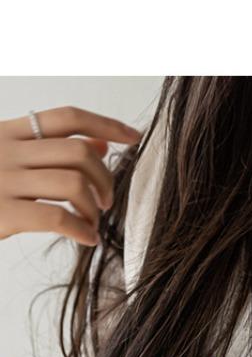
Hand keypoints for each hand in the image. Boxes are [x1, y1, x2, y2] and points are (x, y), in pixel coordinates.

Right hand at [0, 106, 141, 245]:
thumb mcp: (8, 157)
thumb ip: (50, 148)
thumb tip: (101, 145)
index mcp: (8, 133)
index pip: (67, 117)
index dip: (106, 124)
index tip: (134, 137)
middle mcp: (5, 150)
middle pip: (78, 152)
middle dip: (105, 178)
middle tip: (106, 200)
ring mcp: (2, 180)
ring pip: (73, 184)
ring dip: (94, 207)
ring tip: (92, 221)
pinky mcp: (0, 212)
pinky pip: (57, 218)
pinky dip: (82, 230)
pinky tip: (87, 239)